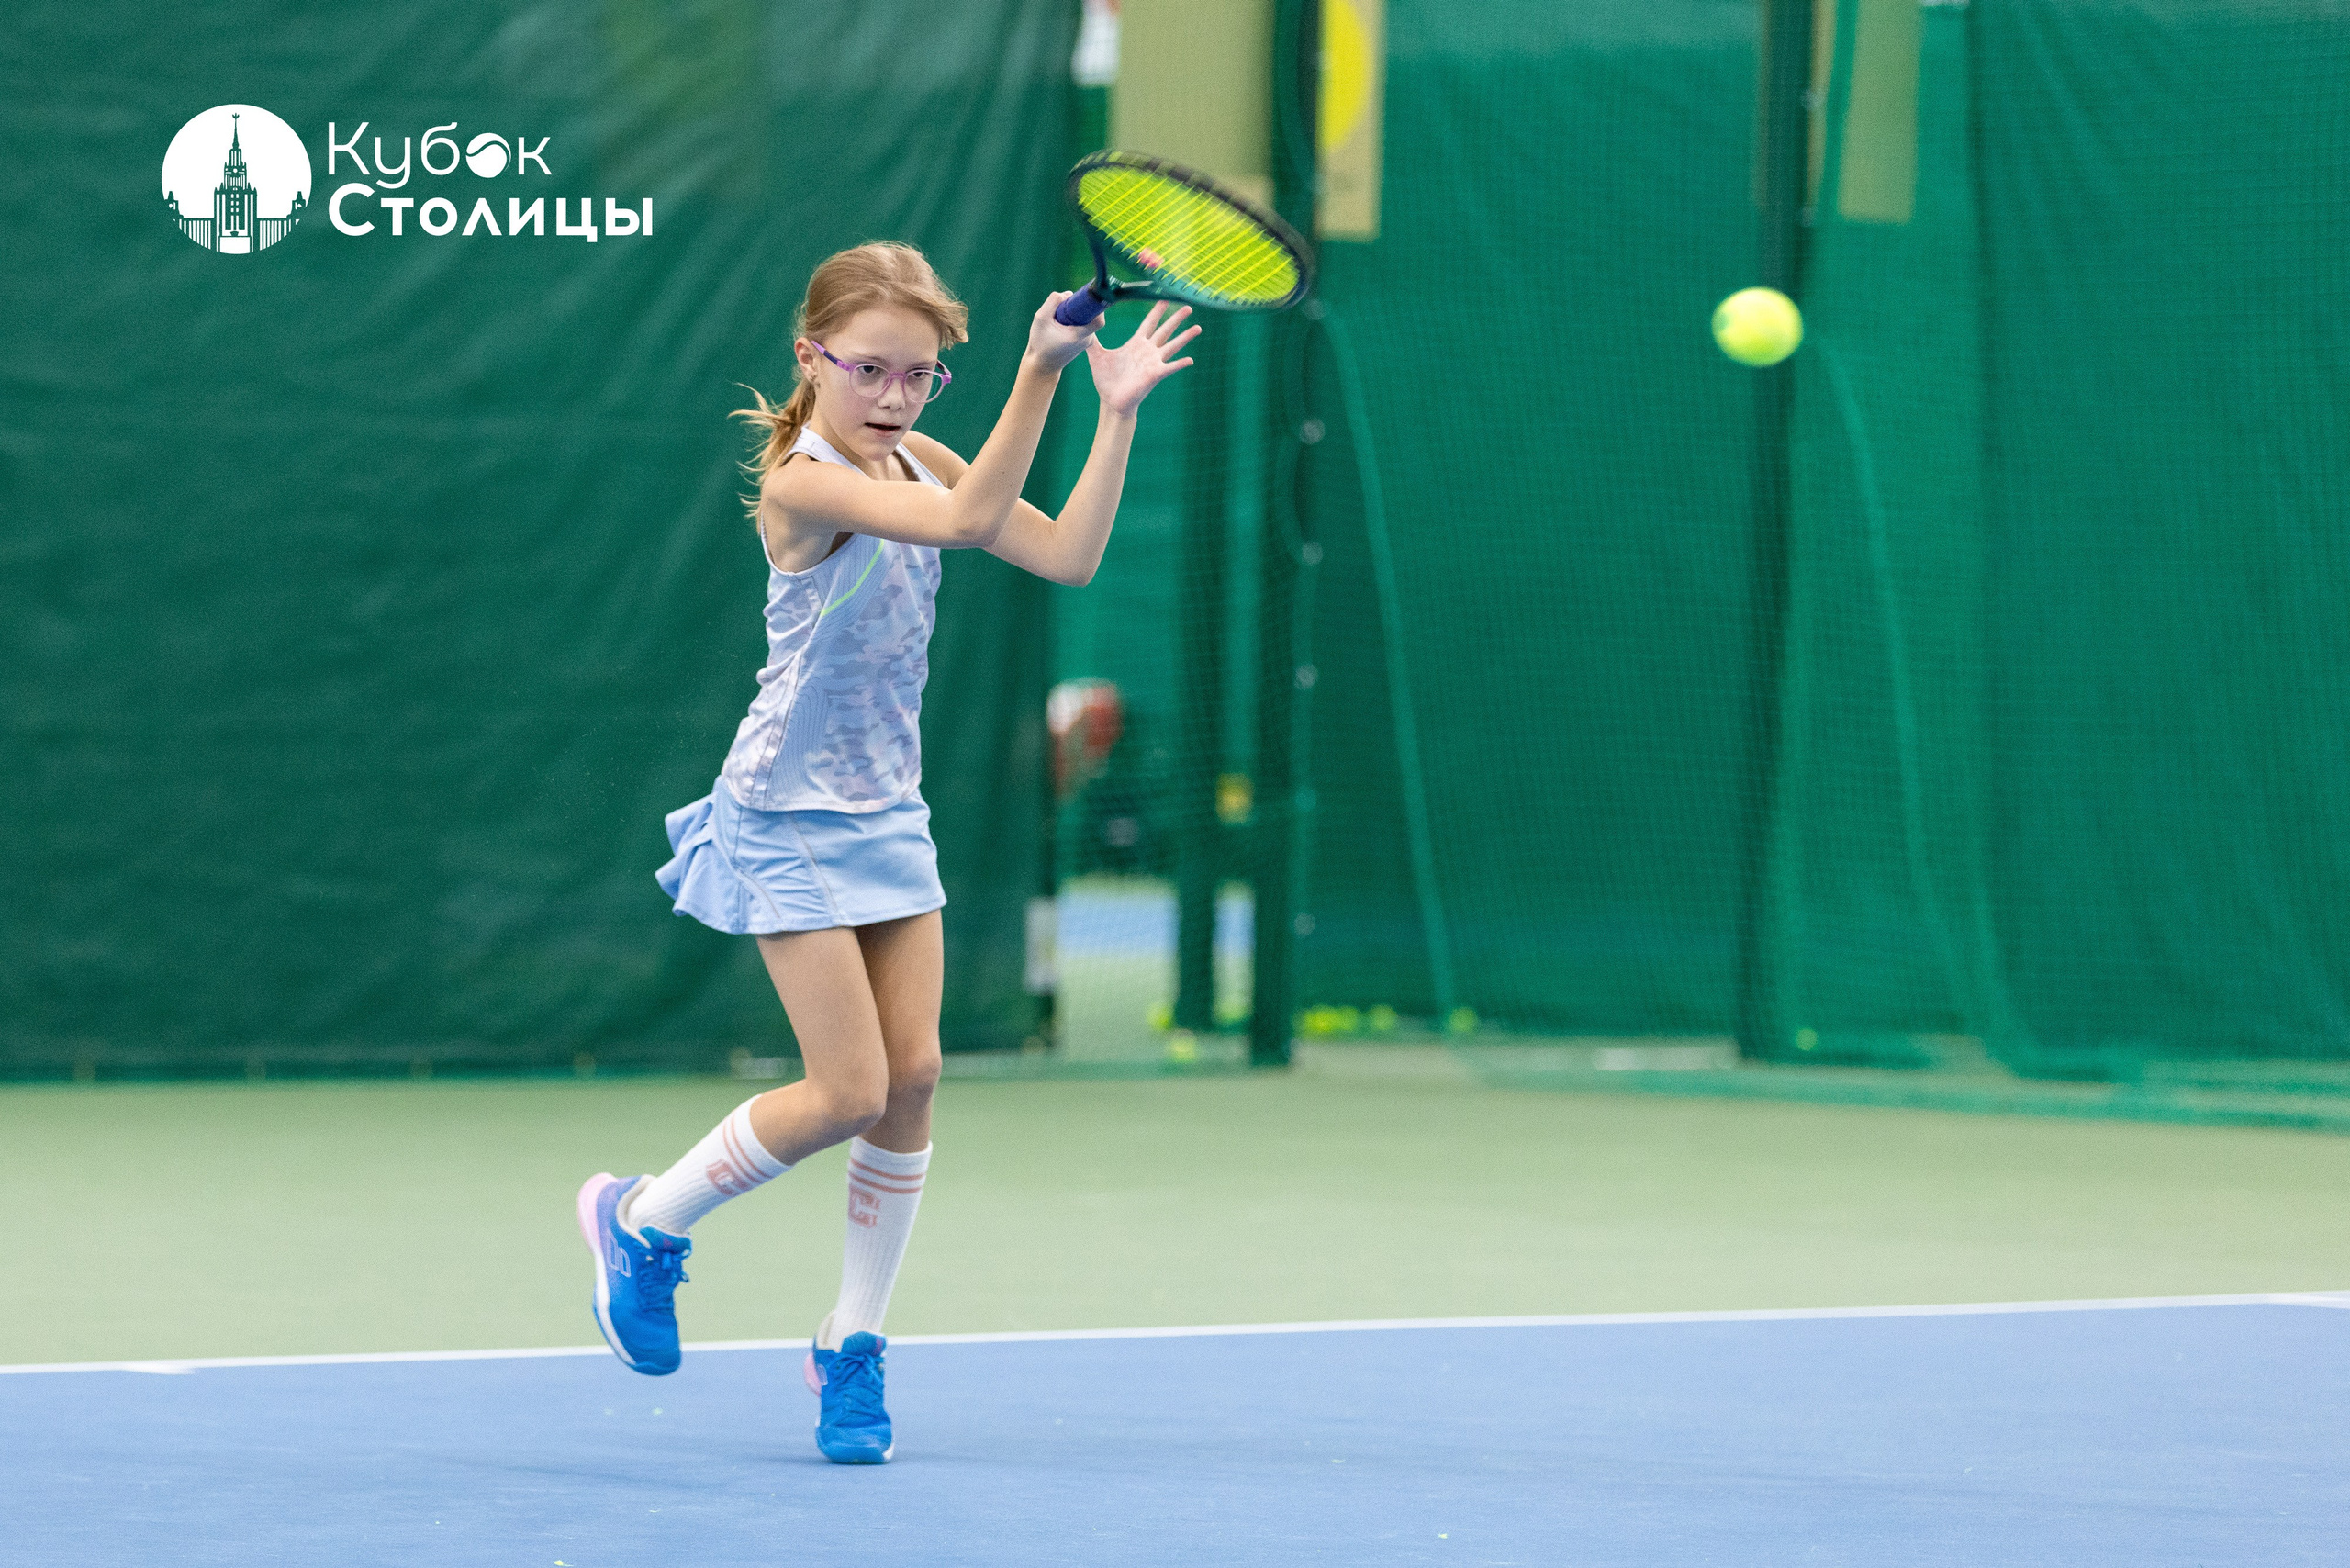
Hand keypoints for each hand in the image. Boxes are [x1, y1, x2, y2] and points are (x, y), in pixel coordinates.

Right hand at [1025, 291, 1104, 373]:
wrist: (1043, 366)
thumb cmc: (1040, 343)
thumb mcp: (1040, 319)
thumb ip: (1053, 302)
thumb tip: (1068, 294)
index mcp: (1078, 336)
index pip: (1099, 319)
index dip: (1096, 306)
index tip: (1086, 298)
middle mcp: (1087, 339)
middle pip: (1091, 314)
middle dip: (1079, 307)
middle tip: (1062, 308)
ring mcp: (1087, 341)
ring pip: (1086, 318)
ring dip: (1075, 313)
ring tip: (1058, 320)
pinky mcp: (1085, 340)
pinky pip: (1084, 323)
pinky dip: (1074, 319)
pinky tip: (1061, 324)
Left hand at [1086, 302, 1199, 416]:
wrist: (1111, 401)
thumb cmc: (1106, 381)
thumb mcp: (1097, 356)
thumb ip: (1092, 340)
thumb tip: (1084, 325)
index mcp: (1136, 344)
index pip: (1149, 323)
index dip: (1156, 311)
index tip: (1164, 298)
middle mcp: (1148, 351)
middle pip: (1165, 330)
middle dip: (1176, 318)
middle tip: (1188, 306)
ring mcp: (1153, 363)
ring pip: (1172, 346)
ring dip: (1185, 337)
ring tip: (1198, 327)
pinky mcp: (1155, 375)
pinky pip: (1170, 367)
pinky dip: (1180, 363)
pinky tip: (1190, 359)